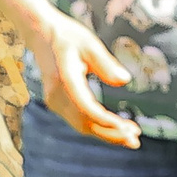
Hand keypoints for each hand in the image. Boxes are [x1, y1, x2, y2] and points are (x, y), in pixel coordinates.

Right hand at [31, 16, 139, 148]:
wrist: (41, 35)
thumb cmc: (68, 36)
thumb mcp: (90, 44)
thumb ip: (106, 63)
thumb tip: (125, 80)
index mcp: (65, 79)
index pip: (86, 107)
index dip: (106, 121)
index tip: (127, 129)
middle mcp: (56, 96)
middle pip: (85, 123)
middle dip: (111, 134)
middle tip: (136, 141)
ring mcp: (54, 103)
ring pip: (82, 126)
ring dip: (106, 134)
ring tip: (131, 137)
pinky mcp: (57, 105)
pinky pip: (78, 121)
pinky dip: (98, 127)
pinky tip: (116, 128)